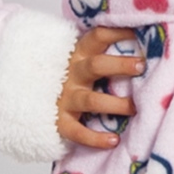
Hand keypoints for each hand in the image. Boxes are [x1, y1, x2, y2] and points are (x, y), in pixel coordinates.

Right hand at [57, 26, 144, 148]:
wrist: (31, 98)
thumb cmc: (69, 77)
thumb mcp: (81, 60)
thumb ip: (104, 53)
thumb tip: (142, 40)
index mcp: (78, 55)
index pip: (97, 37)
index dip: (117, 32)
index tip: (139, 33)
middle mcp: (71, 74)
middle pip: (95, 66)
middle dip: (119, 65)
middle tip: (142, 66)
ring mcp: (65, 99)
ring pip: (91, 100)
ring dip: (115, 104)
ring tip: (134, 108)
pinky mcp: (60, 122)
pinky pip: (78, 132)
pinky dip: (95, 138)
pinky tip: (114, 140)